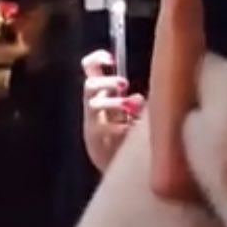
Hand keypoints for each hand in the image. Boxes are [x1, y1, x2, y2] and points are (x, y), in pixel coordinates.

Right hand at [82, 50, 144, 173]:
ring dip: (114, 103)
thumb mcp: (132, 113)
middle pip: (89, 85)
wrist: (118, 168)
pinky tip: (127, 130)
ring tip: (130, 108)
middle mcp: (93, 107)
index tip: (110, 58)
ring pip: (94, 105)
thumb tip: (137, 97)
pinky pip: (102, 129)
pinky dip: (117, 127)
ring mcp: (92, 124)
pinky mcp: (94, 142)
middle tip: (124, 84)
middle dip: (107, 82)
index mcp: (102, 94)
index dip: (97, 59)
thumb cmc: (127, 134)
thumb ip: (133, 101)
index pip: (90, 69)